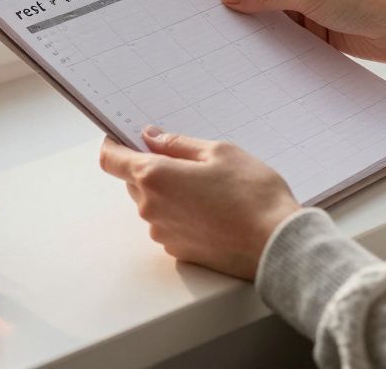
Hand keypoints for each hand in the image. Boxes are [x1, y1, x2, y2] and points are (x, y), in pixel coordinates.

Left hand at [99, 126, 300, 279]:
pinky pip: (167, 223)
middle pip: (132, 180)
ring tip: (208, 187)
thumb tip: (150, 137)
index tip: (124, 136)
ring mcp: (162, 232)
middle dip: (151, 166)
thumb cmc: (252, 194)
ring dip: (168, 191)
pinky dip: (181, 212)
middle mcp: (150, 208)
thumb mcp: (219, 152)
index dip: (114, 144)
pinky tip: (212, 209)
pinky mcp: (177, 250)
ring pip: (152, 202)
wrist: (274, 243)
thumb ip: (177, 143)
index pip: (110, 159)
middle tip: (187, 160)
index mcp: (154, 177)